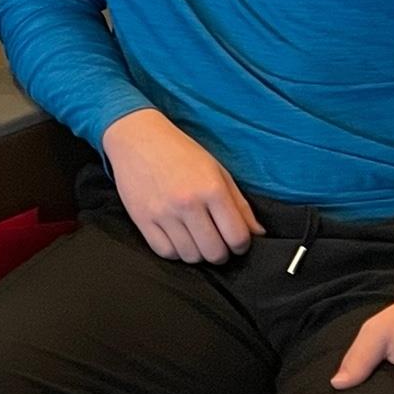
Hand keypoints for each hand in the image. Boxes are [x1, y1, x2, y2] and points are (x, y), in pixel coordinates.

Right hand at [101, 107, 264, 263]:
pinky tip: (176, 237)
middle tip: (215, 240)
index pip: (238, 237)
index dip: (242, 245)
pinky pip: (165, 252)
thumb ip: (240, 204)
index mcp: (211, 188)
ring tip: (195, 237)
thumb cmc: (180, 152)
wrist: (136, 136)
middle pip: (215, 253)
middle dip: (221, 252)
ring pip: (190, 256)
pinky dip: (174, 251)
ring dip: (197, 252)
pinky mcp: (141, 218)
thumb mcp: (217, 170)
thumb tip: (258, 234)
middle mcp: (187, 203)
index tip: (235, 240)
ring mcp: (162, 212)